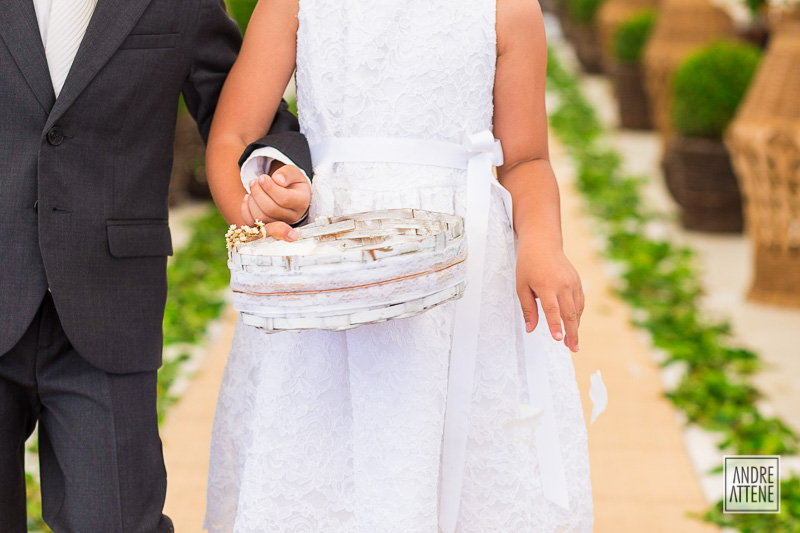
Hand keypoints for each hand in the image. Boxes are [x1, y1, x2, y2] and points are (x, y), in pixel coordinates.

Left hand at [240, 164, 310, 225]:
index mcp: (301, 202)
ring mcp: (279, 224)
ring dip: (252, 201)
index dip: (270, 188)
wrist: (290, 194)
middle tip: (254, 181)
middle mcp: (292, 216)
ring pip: (261, 217)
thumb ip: (287, 173)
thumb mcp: (294, 173)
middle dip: (258, 193)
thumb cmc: (291, 182)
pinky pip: (252, 223)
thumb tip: (277, 179)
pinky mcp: (267, 228)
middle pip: (271, 209)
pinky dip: (245, 210)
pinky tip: (247, 198)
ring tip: (253, 187)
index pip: (284, 199)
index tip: (262, 177)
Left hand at [516, 237, 583, 351]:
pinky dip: (578, 315)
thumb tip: (530, 329)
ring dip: (576, 327)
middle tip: (573, 348)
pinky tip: (573, 325)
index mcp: (546, 285)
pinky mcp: (577, 282)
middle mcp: (562, 284)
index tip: (558, 339)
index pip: (552, 310)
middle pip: (569, 313)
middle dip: (571, 332)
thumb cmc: (528, 265)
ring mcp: (573, 283)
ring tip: (573, 343)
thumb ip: (528, 309)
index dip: (555, 325)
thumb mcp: (521, 286)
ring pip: (577, 309)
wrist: (542, 244)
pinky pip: (580, 302)